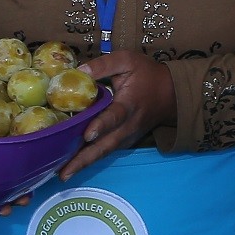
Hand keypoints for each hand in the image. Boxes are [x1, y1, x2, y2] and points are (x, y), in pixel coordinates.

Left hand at [65, 49, 174, 175]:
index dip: (101, 125)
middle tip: (63, 173)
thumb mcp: (128, 60)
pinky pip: (106, 151)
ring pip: (105, 152)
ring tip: (63, 174)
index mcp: (129, 104)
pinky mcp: (124, 141)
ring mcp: (127, 137)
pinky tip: (73, 164)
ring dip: (84, 164)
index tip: (87, 135)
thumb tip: (79, 71)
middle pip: (106, 145)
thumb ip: (104, 64)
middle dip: (85, 159)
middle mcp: (128, 126)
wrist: (171, 93)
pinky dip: (90, 159)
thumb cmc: (147, 74)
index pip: (115, 116)